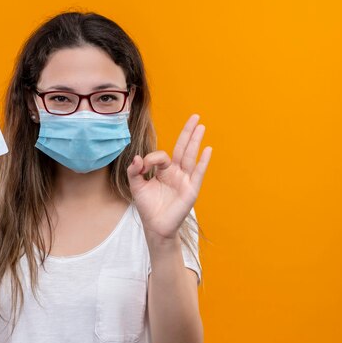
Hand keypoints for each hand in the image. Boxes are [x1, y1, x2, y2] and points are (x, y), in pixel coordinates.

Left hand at [127, 114, 211, 241]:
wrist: (155, 226)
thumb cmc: (147, 206)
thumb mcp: (136, 186)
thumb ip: (134, 171)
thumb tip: (137, 158)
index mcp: (163, 170)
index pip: (161, 156)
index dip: (150, 158)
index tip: (142, 166)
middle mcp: (176, 172)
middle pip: (182, 148)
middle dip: (188, 132)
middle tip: (195, 116)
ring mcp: (185, 180)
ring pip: (190, 156)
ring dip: (195, 141)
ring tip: (201, 126)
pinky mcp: (191, 189)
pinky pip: (198, 172)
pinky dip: (203, 161)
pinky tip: (208, 149)